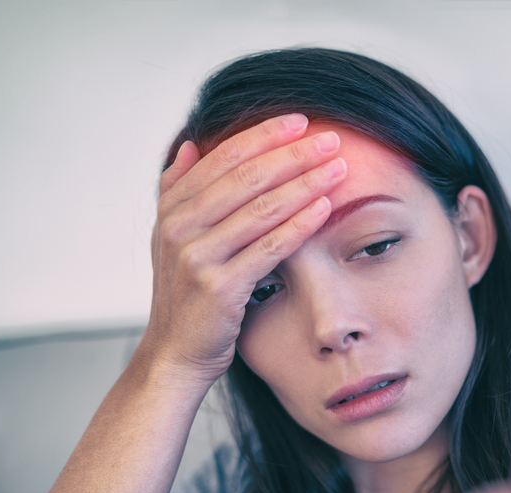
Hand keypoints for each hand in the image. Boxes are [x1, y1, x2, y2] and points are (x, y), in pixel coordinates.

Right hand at [137, 114, 346, 387]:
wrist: (175, 354)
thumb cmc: (185, 297)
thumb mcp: (172, 240)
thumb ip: (178, 190)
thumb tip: (192, 144)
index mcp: (172, 210)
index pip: (223, 158)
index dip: (263, 136)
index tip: (300, 121)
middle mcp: (180, 228)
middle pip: (246, 178)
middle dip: (292, 155)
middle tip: (331, 139)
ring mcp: (197, 258)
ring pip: (261, 209)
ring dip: (304, 184)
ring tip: (338, 168)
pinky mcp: (220, 288)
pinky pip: (269, 248)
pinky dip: (299, 224)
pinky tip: (324, 207)